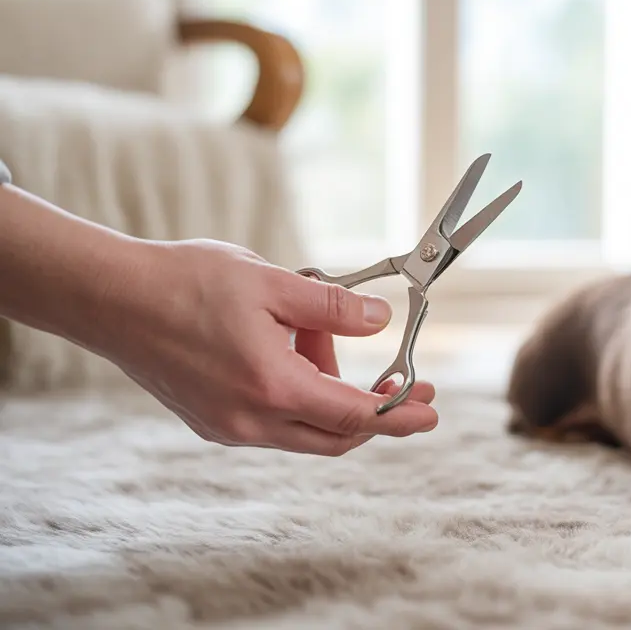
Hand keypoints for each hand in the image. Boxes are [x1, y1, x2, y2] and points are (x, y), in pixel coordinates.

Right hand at [87, 239, 439, 455]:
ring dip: (328, 391)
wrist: (109, 297)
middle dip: (375, 410)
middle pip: (335, 435)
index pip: (355, 418)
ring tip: (316, 330)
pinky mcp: (210, 421)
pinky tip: (288, 345)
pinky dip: (297, 393)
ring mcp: (226, 427)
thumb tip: (381, 322)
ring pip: (303, 429)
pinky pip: (273, 422)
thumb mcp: (272, 283)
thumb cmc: (185, 283)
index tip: (432, 413)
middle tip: (405, 380)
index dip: (400, 416)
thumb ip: (333, 308)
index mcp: (271, 389)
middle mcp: (249, 422)